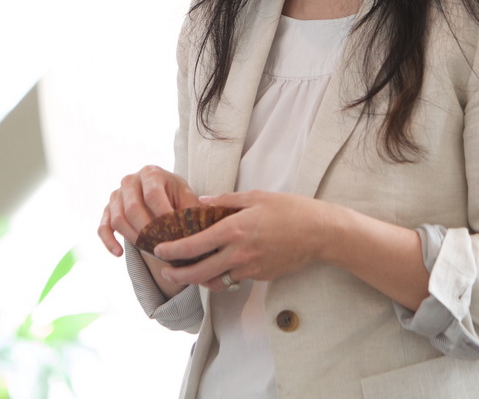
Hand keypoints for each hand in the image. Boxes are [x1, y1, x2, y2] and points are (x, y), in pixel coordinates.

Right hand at [98, 165, 198, 257]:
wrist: (160, 192)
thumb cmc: (176, 196)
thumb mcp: (186, 197)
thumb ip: (190, 209)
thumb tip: (195, 228)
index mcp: (151, 173)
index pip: (153, 195)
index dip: (163, 216)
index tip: (175, 235)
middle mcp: (130, 180)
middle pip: (133, 209)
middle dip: (148, 231)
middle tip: (162, 248)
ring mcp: (116, 194)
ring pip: (118, 219)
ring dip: (133, 238)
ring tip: (149, 251)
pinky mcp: (107, 209)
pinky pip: (103, 227)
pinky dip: (109, 241)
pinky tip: (119, 253)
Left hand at [153, 191, 335, 291]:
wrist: (319, 233)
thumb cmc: (289, 210)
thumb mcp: (255, 197)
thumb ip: (224, 201)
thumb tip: (200, 203)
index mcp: (234, 230)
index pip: (194, 246)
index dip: (173, 251)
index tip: (159, 250)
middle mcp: (239, 253)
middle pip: (199, 272)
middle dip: (178, 275)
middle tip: (166, 272)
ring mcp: (250, 268)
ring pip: (216, 281)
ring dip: (199, 279)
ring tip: (188, 273)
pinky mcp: (260, 276)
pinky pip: (235, 279)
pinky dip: (222, 276)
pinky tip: (218, 267)